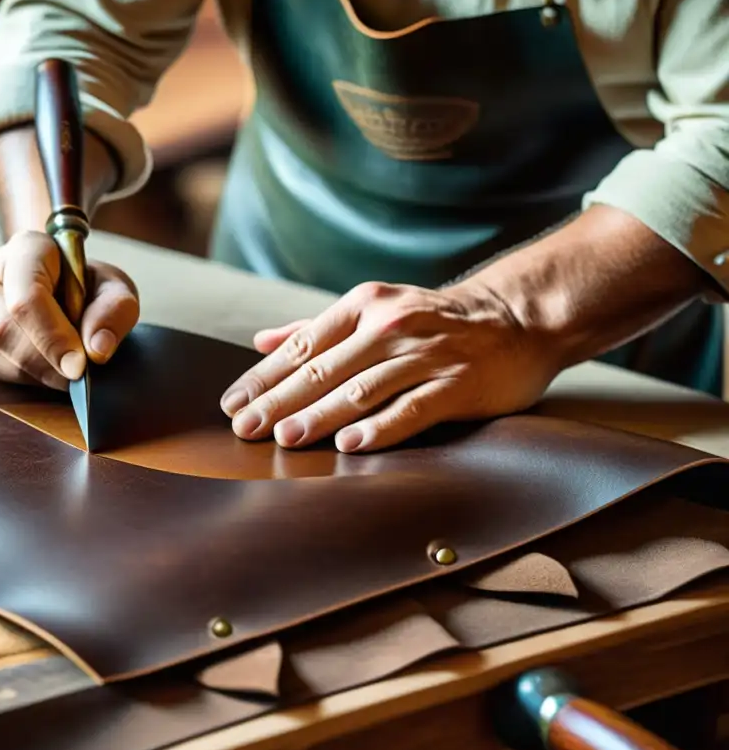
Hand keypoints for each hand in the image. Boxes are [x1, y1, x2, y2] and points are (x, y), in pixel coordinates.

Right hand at [0, 230, 138, 388]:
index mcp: (26, 248)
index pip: (26, 297)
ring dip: (33, 375)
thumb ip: (114, 312)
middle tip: (77, 378)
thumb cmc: (87, 286)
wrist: (59, 284)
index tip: (79, 367)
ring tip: (63, 374)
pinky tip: (41, 372)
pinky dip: (17, 379)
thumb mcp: (115, 289)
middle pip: (5, 330)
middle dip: (45, 364)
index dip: (52, 337)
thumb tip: (97, 350)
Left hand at [219, 281, 557, 452]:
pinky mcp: (457, 384)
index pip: (302, 345)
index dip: (264, 377)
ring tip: (285, 438)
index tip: (232, 404)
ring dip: (320, 415)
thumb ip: (316, 327)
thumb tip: (260, 341)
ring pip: (362, 389)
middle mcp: (390, 326)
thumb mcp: (374, 309)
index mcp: (364, 306)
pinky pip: (412, 409)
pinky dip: (379, 427)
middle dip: (279, 401)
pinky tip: (349, 444)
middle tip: (244, 428)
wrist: (516, 319)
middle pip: (324, 369)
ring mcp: (425, 355)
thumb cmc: (432, 320)